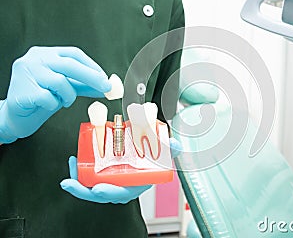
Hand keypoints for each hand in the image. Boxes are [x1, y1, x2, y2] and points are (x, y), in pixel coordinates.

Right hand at [0, 46, 110, 143]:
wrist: (16, 116)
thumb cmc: (40, 98)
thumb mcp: (65, 88)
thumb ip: (84, 84)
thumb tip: (106, 85)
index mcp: (45, 54)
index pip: (74, 54)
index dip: (92, 65)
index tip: (105, 78)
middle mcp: (34, 59)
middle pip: (70, 64)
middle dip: (92, 77)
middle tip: (106, 87)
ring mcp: (26, 73)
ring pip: (60, 82)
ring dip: (68, 95)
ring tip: (61, 100)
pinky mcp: (23, 90)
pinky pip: (50, 98)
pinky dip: (54, 104)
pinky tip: (47, 104)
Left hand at [60, 138, 181, 203]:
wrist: (149, 158)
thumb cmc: (155, 160)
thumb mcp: (165, 154)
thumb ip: (170, 149)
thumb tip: (174, 144)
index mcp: (134, 186)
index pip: (121, 194)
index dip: (109, 192)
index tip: (98, 188)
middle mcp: (121, 187)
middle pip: (100, 194)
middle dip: (84, 191)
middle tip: (73, 182)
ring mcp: (110, 182)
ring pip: (90, 188)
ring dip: (77, 181)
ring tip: (70, 167)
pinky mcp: (103, 175)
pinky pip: (89, 179)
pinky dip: (79, 172)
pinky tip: (74, 161)